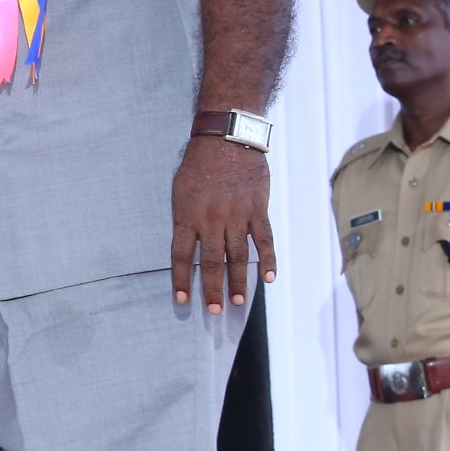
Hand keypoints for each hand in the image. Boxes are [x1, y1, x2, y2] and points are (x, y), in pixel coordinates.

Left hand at [169, 134, 275, 312]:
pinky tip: (269, 279)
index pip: (181, 256)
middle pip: (212, 262)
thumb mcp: (180, 190)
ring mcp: (236, 216)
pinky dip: (268, 260)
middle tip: (215, 311)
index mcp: (187, 216)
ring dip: (238, 281)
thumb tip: (189, 242)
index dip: (182, 280)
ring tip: (237, 302)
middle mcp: (211, 220)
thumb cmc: (199, 164)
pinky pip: (264, 240)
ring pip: (238, 256)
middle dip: (213, 289)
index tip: (183, 300)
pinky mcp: (258, 210)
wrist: (226, 139)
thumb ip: (185, 217)